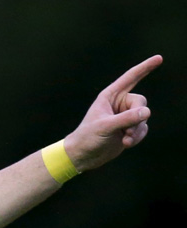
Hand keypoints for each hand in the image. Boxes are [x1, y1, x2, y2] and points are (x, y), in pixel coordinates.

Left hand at [64, 55, 160, 171]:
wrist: (83, 156)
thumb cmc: (87, 138)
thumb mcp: (105, 127)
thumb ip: (125, 119)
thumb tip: (146, 112)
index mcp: (110, 96)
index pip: (130, 78)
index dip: (145, 67)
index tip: (159, 58)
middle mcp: (119, 103)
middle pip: (141, 102)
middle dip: (137, 117)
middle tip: (127, 131)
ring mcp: (125, 116)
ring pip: (144, 117)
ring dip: (137, 130)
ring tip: (125, 139)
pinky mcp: (129, 128)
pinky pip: (143, 129)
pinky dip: (137, 137)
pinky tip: (126, 144)